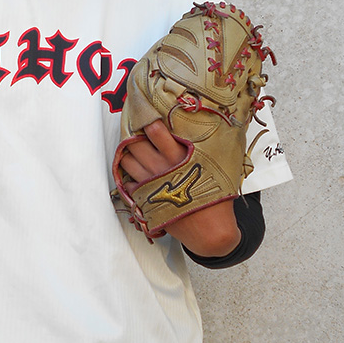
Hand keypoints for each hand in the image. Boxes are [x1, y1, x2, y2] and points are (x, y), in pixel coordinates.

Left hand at [119, 121, 240, 256]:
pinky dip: (127, 173)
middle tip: (135, 127)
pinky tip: (134, 169)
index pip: (156, 130)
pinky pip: (126, 180)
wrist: (209, 231)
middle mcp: (161, 168)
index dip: (147, 119)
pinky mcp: (144, 198)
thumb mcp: (218, 167)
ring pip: (126, 159)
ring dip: (127, 151)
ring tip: (133, 147)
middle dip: (133, 133)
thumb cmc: (216, 198)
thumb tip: (217, 123)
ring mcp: (150, 183)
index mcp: (179, 157)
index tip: (145, 111)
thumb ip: (210, 146)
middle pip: (135, 142)